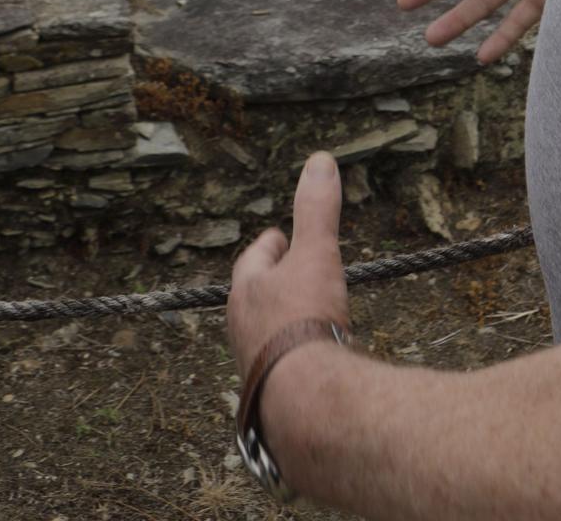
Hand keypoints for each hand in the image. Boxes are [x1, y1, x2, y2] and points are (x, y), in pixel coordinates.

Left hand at [227, 151, 349, 390]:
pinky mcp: (267, 393)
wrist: (304, 398)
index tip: (282, 238)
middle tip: (295, 277)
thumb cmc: (305, 320)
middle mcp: (241, 326)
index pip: (255, 257)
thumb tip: (320, 161)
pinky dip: (292, 356)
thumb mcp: (316, 253)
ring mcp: (251, 362)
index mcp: (246, 289)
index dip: (272, 245)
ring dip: (281, 322)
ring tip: (305, 320)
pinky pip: (278, 365)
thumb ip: (317, 209)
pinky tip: (311, 361)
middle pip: (255, 296)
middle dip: (274, 285)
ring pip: (264, 332)